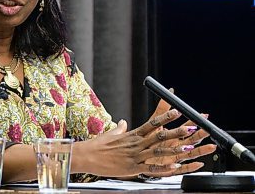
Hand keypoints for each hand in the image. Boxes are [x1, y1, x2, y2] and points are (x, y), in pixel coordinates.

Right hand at [72, 109, 214, 177]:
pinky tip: (174, 167)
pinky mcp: (132, 168)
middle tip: (192, 127)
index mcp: (133, 134)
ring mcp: (135, 156)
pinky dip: (164, 168)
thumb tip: (123, 122)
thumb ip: (120, 128)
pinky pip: (151, 168)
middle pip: (160, 135)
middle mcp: (136, 143)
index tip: (178, 111)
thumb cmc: (98, 145)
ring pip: (159, 151)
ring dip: (175, 150)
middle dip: (177, 132)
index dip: (166, 117)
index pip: (153, 123)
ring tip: (189, 147)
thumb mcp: (111, 133)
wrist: (87, 155)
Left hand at [142, 98, 215, 175]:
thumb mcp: (154, 123)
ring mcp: (174, 157)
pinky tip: (198, 164)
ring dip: (201, 150)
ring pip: (190, 154)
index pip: (186, 128)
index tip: (202, 116)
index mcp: (173, 136)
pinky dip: (191, 167)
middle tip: (208, 130)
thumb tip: (169, 93)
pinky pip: (182, 169)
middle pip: (191, 140)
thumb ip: (162, 110)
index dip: (194, 122)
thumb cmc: (146, 141)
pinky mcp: (169, 168)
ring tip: (210, 147)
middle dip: (200, 135)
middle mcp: (176, 147)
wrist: (135, 157)